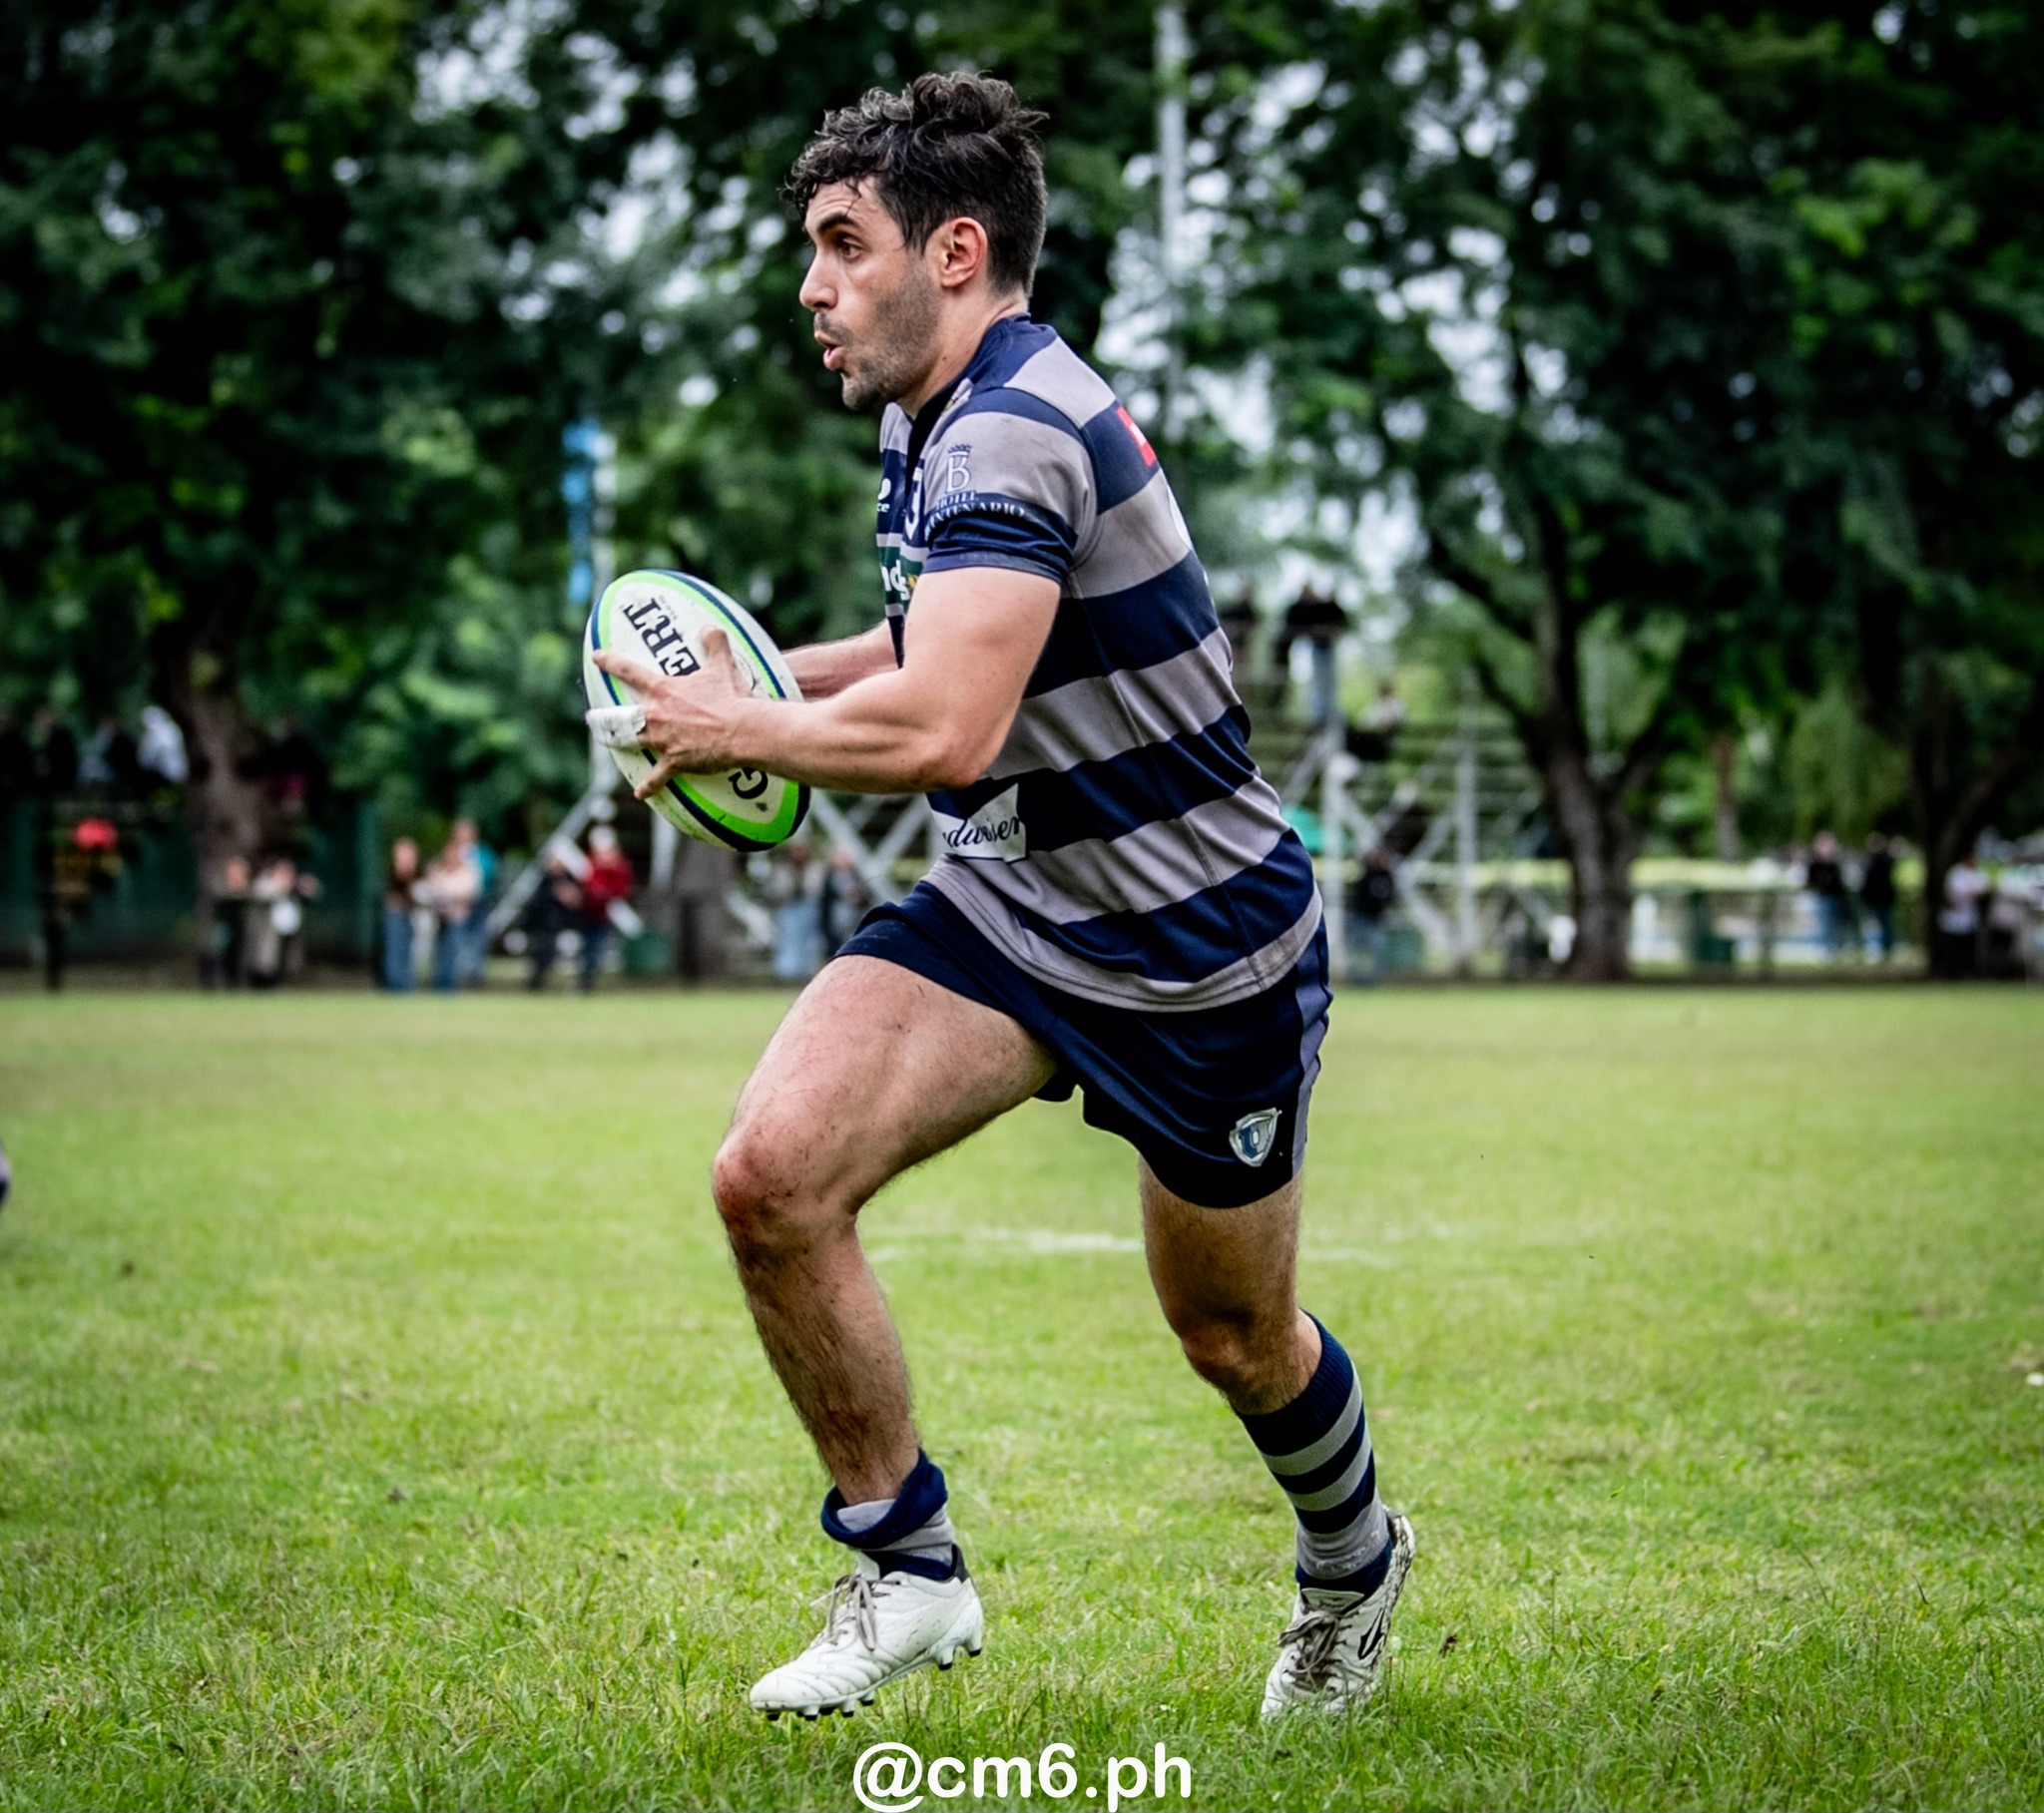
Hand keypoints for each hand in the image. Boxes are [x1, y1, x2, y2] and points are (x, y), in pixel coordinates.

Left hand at [590, 628, 757, 799]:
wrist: (742, 730)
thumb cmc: (731, 697)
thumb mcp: (722, 665)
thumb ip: (714, 643)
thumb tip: (709, 628)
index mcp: (662, 690)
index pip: (629, 671)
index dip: (610, 662)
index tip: (597, 657)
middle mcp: (655, 715)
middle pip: (621, 716)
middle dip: (603, 718)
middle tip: (592, 719)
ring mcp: (661, 740)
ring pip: (632, 742)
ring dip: (620, 744)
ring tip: (611, 744)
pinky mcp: (673, 762)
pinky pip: (657, 777)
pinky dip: (649, 786)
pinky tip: (640, 793)